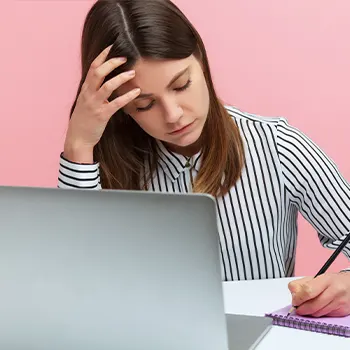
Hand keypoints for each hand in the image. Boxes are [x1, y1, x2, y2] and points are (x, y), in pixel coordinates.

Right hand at [64, 45, 140, 162]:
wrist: (78, 138)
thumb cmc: (84, 120)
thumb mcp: (85, 102)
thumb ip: (94, 91)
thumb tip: (105, 81)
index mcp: (85, 89)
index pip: (93, 67)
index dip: (103, 55)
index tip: (113, 46)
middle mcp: (88, 94)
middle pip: (98, 71)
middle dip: (112, 62)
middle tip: (125, 57)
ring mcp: (94, 104)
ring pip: (107, 86)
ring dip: (121, 78)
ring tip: (133, 72)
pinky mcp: (102, 115)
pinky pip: (116, 103)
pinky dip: (127, 96)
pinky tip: (136, 92)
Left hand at [288, 272, 349, 316]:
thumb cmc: (331, 281)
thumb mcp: (315, 277)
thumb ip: (301, 284)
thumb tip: (293, 293)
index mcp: (326, 280)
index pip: (308, 290)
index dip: (298, 298)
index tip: (294, 301)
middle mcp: (334, 291)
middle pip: (313, 305)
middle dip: (302, 308)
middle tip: (297, 308)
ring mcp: (340, 302)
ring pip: (318, 313)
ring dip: (309, 312)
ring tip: (306, 307)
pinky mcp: (342, 311)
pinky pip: (325, 315)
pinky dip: (318, 314)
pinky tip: (317, 308)